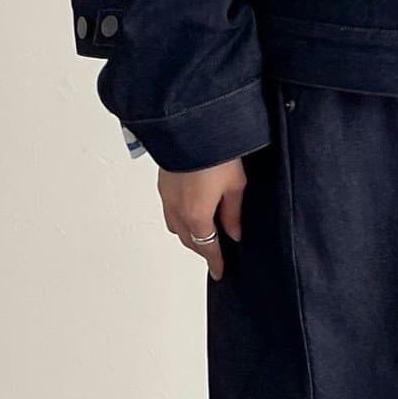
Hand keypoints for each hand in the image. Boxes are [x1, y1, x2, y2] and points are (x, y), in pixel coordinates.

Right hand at [158, 159, 245, 280]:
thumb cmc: (214, 153)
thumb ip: (233, 213)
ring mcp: (167, 198)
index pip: (207, 248)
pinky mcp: (163, 185)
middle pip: (189, 240)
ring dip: (189, 235)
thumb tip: (234, 233)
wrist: (189, 127)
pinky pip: (169, 212)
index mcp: (197, 216)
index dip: (215, 262)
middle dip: (202, 249)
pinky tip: (190, 212)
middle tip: (215, 253)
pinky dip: (179, 220)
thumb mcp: (235, 185)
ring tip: (204, 233)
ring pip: (176, 228)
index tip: (219, 271)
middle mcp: (178, 211)